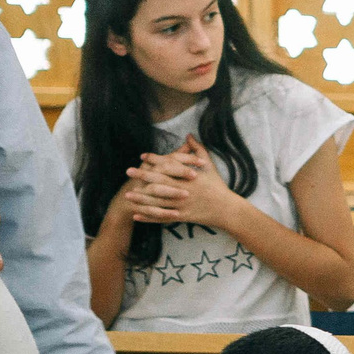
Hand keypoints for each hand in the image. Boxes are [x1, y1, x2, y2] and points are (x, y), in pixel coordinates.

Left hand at [125, 136, 243, 229]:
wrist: (227, 210)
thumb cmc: (218, 186)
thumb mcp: (210, 166)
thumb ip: (198, 150)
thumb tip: (189, 135)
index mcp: (190, 177)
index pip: (169, 166)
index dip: (155, 160)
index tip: (142, 156)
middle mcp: (185, 190)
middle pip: (160, 182)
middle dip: (143, 176)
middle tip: (128, 171)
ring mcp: (182, 205)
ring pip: (158, 202)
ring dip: (141, 198)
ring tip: (127, 195)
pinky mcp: (182, 217)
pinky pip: (161, 218)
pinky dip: (148, 217)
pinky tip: (136, 215)